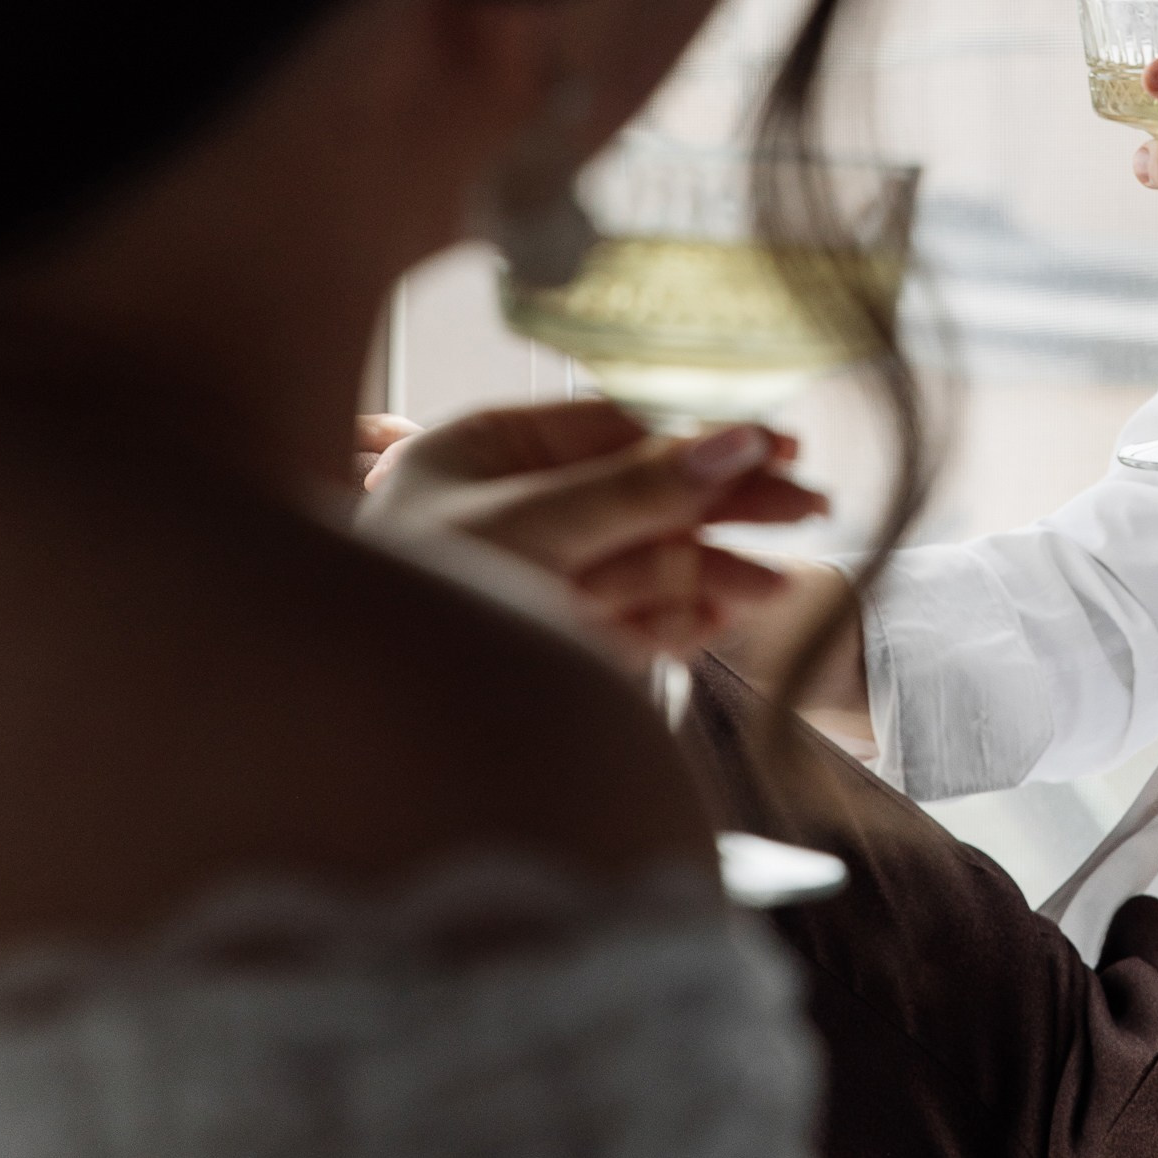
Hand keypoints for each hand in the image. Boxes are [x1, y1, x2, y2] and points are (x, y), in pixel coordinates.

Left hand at [356, 399, 826, 672]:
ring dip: (714, 570)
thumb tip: (734, 439)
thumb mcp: (527, 528)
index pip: (616, 428)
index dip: (703, 437)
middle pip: (642, 496)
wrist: (349, 728)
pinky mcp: (549, 645)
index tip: (779, 447)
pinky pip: (630, 622)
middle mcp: (512, 510)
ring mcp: (534, 580)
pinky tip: (729, 615)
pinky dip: (682, 621)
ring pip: (645, 563)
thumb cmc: (407, 603)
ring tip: (776, 585)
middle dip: (724, 506)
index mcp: (485, 453)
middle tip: (808, 510)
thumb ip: (635, 489)